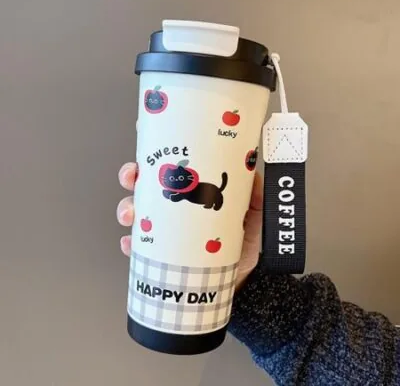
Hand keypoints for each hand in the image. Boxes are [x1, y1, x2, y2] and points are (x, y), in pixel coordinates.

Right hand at [116, 162, 262, 288]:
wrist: (238, 281)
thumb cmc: (242, 246)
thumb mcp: (253, 216)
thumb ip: (254, 195)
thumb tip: (251, 173)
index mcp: (192, 195)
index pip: (171, 170)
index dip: (155, 158)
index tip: (147, 151)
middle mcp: (174, 210)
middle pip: (145, 187)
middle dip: (132, 179)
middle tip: (133, 181)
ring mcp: (164, 231)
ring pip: (136, 214)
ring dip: (127, 210)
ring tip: (132, 215)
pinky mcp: (159, 255)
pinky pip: (138, 247)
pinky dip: (130, 244)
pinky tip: (131, 244)